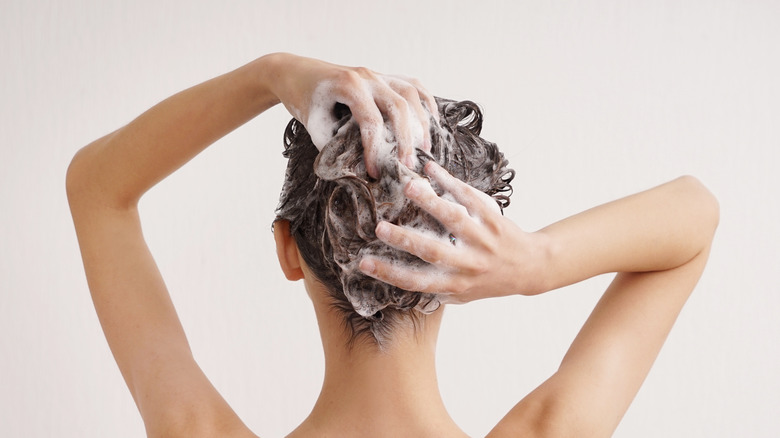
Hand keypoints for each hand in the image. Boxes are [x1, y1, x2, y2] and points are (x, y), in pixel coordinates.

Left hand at [266, 53, 437, 177]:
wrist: (296, 73)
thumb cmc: (304, 100)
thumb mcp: (315, 126)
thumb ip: (336, 146)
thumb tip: (358, 172)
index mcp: (348, 86)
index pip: (371, 121)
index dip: (375, 150)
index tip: (375, 173)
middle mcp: (367, 76)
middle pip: (399, 106)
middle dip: (406, 139)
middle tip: (408, 166)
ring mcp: (378, 73)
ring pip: (411, 93)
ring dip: (421, 122)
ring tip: (423, 148)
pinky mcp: (384, 76)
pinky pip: (412, 85)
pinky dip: (424, 103)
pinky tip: (430, 122)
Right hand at [358, 161, 549, 302]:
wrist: (531, 268)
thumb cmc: (489, 281)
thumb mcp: (462, 294)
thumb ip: (434, 288)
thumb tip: (396, 278)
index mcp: (457, 284)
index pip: (417, 282)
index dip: (389, 273)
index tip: (364, 262)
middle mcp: (470, 265)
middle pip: (433, 252)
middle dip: (405, 240)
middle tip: (379, 228)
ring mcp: (484, 241)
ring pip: (455, 219)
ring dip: (430, 202)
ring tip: (408, 187)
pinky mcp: (495, 221)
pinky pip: (472, 199)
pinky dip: (452, 183)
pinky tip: (432, 171)